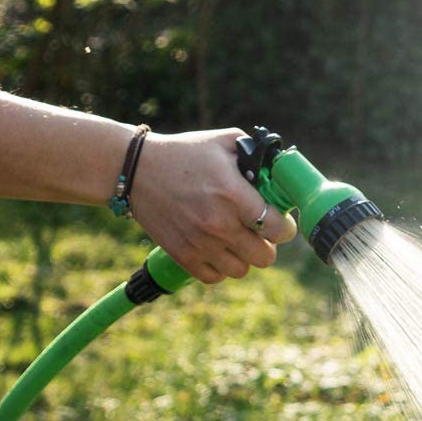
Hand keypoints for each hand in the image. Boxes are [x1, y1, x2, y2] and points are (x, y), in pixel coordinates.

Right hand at [131, 129, 297, 283]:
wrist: (136, 170)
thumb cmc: (185, 154)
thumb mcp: (224, 143)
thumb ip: (257, 156)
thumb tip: (282, 173)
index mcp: (234, 195)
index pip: (279, 229)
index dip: (286, 227)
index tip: (281, 223)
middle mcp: (219, 224)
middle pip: (266, 257)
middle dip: (267, 244)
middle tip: (257, 231)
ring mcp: (201, 244)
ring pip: (242, 270)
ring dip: (243, 256)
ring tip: (235, 239)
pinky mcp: (183, 256)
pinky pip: (216, 277)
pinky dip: (220, 267)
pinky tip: (217, 250)